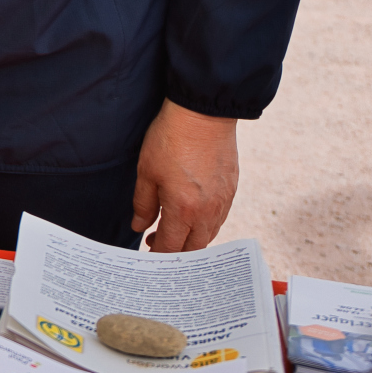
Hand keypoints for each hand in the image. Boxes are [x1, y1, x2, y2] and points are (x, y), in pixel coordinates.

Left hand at [130, 100, 238, 251]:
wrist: (203, 115)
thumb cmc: (170, 140)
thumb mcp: (147, 172)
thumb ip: (143, 205)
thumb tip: (140, 226)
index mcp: (184, 210)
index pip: (171, 248)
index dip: (158, 256)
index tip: (148, 258)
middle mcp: (208, 212)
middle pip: (194, 248)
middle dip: (175, 253)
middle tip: (156, 244)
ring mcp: (223, 202)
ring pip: (209, 235)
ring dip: (191, 239)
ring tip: (172, 229)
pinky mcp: (231, 191)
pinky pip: (219, 219)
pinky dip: (205, 225)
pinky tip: (191, 215)